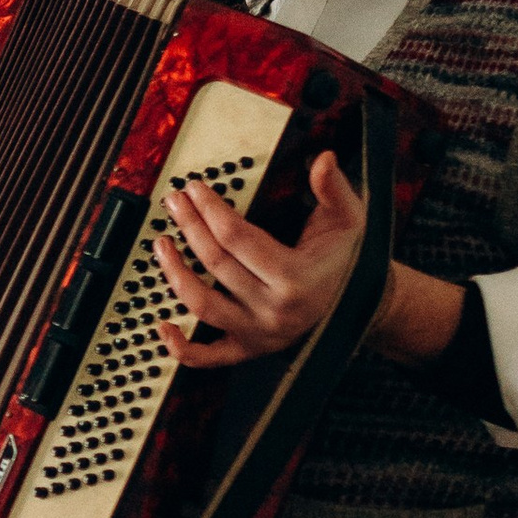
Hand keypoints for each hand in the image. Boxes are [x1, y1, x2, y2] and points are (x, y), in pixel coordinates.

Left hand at [154, 150, 466, 372]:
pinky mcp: (248, 349)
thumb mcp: (348, 220)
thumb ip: (333, 189)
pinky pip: (207, 358)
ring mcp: (258, 333)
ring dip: (174, 273)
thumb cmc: (345, 259)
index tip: (194, 188)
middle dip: (189, 227)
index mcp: (295, 277)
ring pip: (202, 305)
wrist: (357, 306)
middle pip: (216, 263)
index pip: (237, 237)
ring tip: (161, 243)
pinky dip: (180, 347)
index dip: (210, 209)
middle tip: (174, 202)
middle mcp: (274, 309)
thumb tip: (322, 159)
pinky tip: (161, 324)